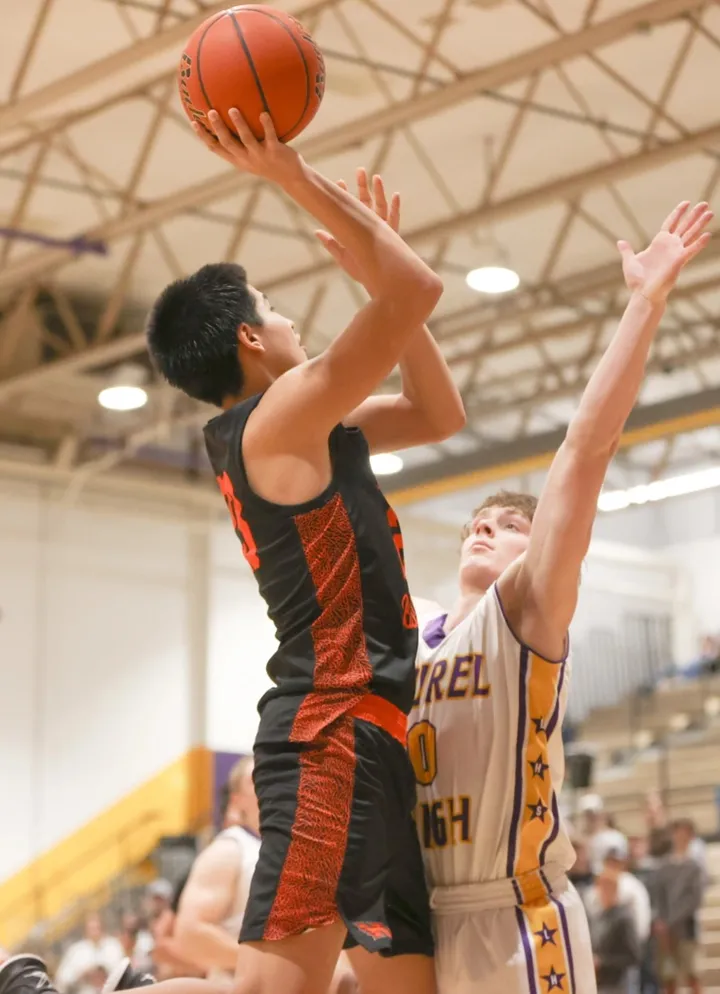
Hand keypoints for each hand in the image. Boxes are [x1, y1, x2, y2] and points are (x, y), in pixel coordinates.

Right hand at [193, 109, 305, 186]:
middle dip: (218, 128)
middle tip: (211, 112)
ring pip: (246, 140)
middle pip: (227, 143)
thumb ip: (242, 141)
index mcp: (237, 159)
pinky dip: (267, 125)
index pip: (216, 148)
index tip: (194, 122)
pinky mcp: (275, 152)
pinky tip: (264, 113)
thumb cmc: (270, 162)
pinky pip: (270, 136)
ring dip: (239, 124)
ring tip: (233, 109)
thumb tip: (232, 116)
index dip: (204, 136)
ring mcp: (260, 156)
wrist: (291, 177)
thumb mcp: (253, 154)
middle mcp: (246, 158)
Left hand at [315, 167, 400, 281]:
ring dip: (379, 192)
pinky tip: (396, 195)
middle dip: (363, 187)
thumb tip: (316, 231)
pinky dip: (396, 208)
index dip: (346, 196)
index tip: (339, 182)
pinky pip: (395, 220)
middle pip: (367, 203)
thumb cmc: (362, 272)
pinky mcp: (393, 237)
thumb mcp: (343, 257)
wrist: (378, 285)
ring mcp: (384, 231)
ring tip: (376, 177)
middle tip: (360, 171)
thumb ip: (332, 244)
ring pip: (381, 207)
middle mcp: (372, 227)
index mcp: (360, 230)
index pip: (352, 209)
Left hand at [618, 201, 712, 304]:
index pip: (670, 223)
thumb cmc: (637, 281)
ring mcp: (676, 253)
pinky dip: (699, 243)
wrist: (642, 294)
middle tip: (705, 204)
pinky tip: (708, 235)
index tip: (686, 203)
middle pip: (684, 226)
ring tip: (710, 213)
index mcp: (659, 243)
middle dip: (694, 215)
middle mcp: (670, 246)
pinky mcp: (679, 261)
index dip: (678, 213)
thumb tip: (620, 242)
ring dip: (700, 224)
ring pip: (691, 234)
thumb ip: (627, 251)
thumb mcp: (630, 261)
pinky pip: (691, 250)